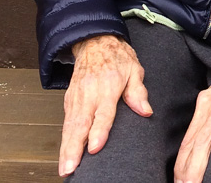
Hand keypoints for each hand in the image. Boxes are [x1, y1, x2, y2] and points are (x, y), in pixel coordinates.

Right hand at [59, 34, 150, 176]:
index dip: (99, 131)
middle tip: (70, 167)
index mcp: (108, 86)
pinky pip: (66, 123)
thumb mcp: (134, 69)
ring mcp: (76, 98)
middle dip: (74, 148)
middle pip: (80, 124)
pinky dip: (63, 140)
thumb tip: (146, 111)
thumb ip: (138, 92)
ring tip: (64, 168)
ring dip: (66, 148)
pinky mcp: (69, 101)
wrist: (95, 42)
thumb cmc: (117, 57)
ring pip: (69, 126)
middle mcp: (89, 93)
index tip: (95, 148)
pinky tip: (64, 155)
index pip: (103, 113)